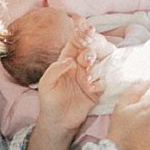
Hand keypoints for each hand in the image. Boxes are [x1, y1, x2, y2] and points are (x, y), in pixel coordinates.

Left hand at [31, 22, 106, 147]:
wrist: (58, 121)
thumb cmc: (49, 100)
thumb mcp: (46, 84)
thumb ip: (55, 70)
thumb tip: (69, 60)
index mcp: (66, 60)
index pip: (75, 43)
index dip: (81, 34)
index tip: (87, 27)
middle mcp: (79, 66)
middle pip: (89, 51)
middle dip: (90, 50)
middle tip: (86, 59)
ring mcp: (89, 77)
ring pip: (98, 64)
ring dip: (95, 66)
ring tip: (87, 74)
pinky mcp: (96, 90)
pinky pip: (102, 82)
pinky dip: (99, 83)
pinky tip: (91, 88)